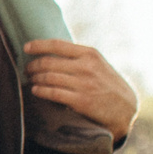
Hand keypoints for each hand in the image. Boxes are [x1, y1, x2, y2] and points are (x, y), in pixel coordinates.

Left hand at [22, 40, 138, 138]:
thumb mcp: (99, 64)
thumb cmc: (109, 85)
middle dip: (33, 66)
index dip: (38, 45)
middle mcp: (86, 66)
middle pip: (48, 62)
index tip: (26, 47)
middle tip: (27, 69)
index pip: (57, 44)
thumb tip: (52, 51)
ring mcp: (83, 84)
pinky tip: (35, 90)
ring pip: (48, 77)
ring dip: (35, 79)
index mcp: (90, 54)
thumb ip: (79, 57)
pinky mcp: (81, 101)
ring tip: (31, 80)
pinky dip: (40, 91)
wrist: (126, 109)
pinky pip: (52, 93)